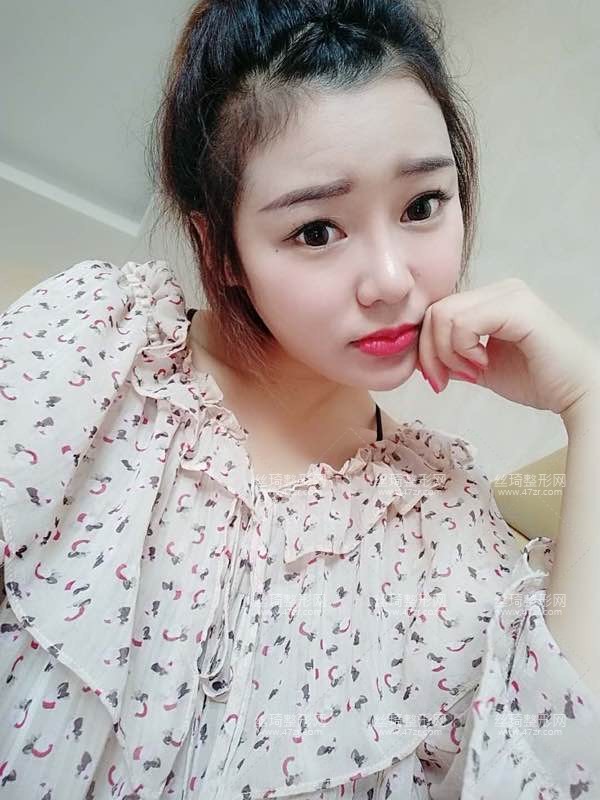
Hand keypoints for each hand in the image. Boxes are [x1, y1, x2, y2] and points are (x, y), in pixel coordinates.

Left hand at [416, 277, 599, 415]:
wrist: (576, 392)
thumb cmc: (538, 379)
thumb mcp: (480, 368)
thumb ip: (452, 357)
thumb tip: (421, 359)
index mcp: (489, 300)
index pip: (437, 312)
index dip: (426, 347)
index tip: (437, 379)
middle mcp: (498, 290)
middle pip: (435, 311)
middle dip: (430, 352)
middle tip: (445, 380)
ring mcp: (508, 295)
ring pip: (444, 315)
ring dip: (447, 352)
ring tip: (471, 371)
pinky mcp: (516, 307)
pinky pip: (464, 322)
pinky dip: (463, 348)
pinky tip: (483, 363)